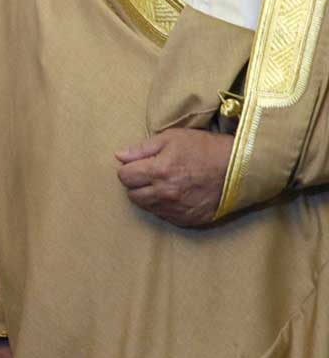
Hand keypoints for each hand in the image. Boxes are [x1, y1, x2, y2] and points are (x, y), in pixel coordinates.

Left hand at [115, 128, 232, 227]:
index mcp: (158, 171)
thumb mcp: (171, 138)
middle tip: (149, 174)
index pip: (124, 176)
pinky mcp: (189, 220)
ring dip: (148, 196)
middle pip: (132, 194)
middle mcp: (165, 193)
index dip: (129, 168)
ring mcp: (178, 209)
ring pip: (147, 207)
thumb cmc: (203, 148)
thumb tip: (119, 156)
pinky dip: (165, 207)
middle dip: (136, 183)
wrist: (239, 167)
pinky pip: (165, 216)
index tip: (138, 164)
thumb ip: (141, 149)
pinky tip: (175, 195)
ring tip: (162, 184)